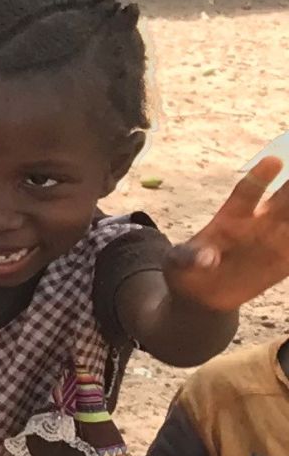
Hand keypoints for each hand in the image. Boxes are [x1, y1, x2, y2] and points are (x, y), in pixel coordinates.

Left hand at [163, 157, 288, 312]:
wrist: (201, 295)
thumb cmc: (185, 270)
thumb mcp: (177, 263)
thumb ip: (190, 258)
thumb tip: (207, 259)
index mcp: (230, 218)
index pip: (248, 192)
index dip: (261, 177)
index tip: (274, 161)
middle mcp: (258, 223)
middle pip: (286, 197)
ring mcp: (275, 240)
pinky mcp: (285, 259)